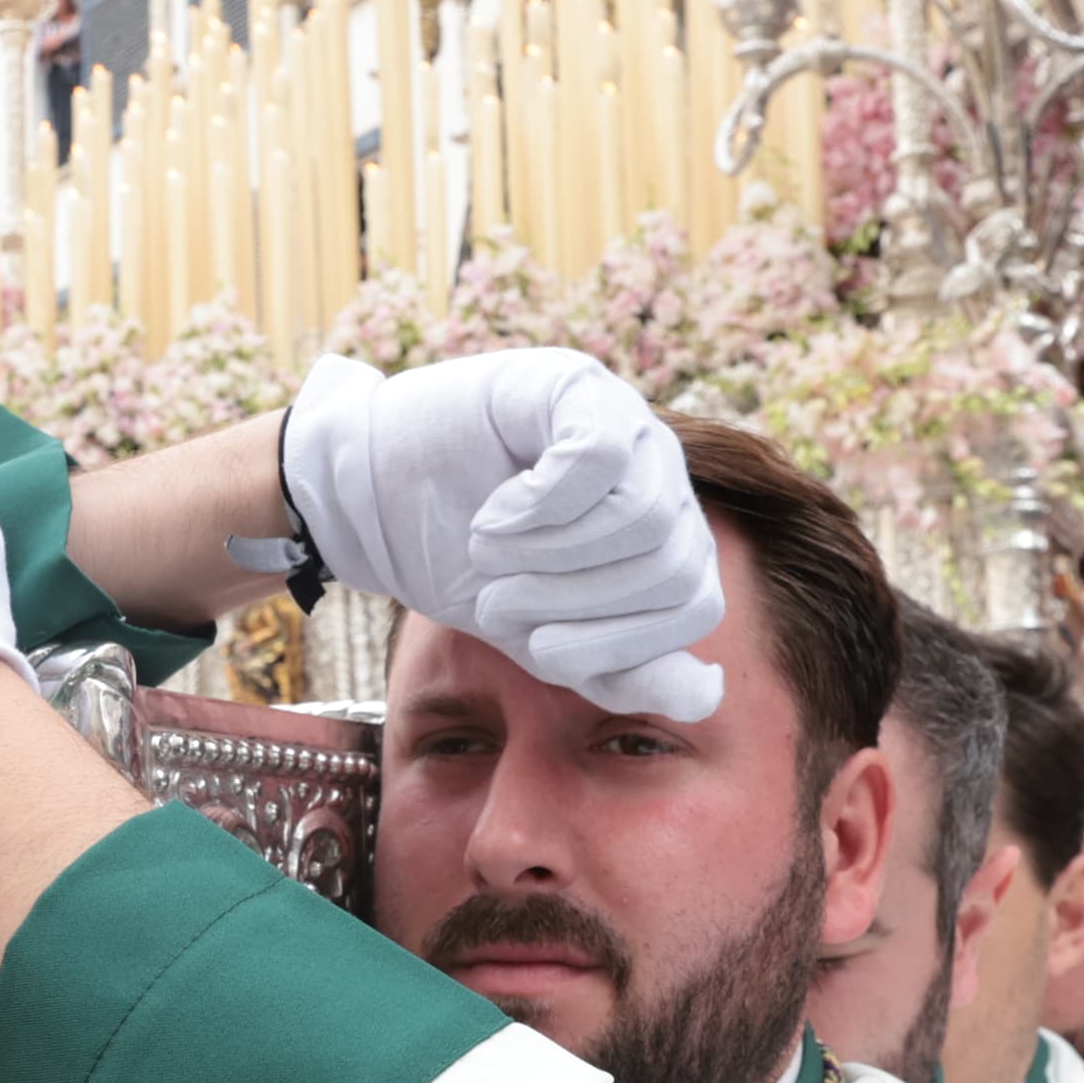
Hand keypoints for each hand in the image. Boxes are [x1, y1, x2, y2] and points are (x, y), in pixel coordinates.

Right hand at [280, 348, 724, 720]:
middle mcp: (666, 478)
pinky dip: (539, 505)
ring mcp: (630, 425)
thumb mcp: (546, 640)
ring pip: (644, 515)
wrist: (377, 506)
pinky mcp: (580, 386)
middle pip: (674, 566)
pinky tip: (497, 512)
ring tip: (491, 551)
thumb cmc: (466, 569)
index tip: (537, 648)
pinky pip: (599, 457)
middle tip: (500, 600)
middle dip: (578, 604)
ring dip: (553, 554)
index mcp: (671, 540)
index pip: (697, 608)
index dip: (620, 644)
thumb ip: (624, 672)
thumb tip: (707, 696)